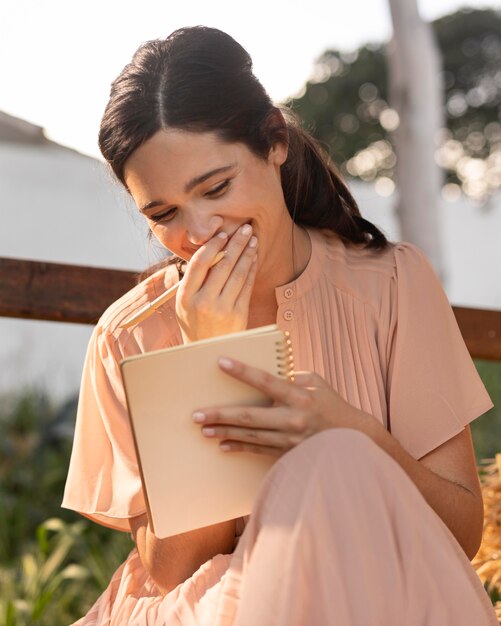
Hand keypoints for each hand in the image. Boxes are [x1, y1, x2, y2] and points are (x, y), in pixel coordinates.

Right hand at [176, 225, 257, 342]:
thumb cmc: (194, 323)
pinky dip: (251, 270)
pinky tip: (254, 258)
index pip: (200, 263)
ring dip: (247, 253)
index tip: (223, 234)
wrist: (205, 353)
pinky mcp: (238, 315)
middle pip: (223, 265)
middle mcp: (204, 302)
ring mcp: (222, 309)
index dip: (213, 245)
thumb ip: (194, 281)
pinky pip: (247, 286)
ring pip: (238, 274)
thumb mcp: (184, 303)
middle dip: (236, 243)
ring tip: (253, 239)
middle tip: (246, 228)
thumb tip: (211, 251)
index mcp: (186, 296)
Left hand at [192, 357, 363, 456]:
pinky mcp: (289, 455)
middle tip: (196, 414)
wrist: (354, 440)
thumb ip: (293, 376)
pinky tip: (223, 445)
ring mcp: (290, 440)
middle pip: (250, 417)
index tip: (221, 363)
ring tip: (203, 429)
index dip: (243, 372)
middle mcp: (293, 419)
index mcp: (301, 396)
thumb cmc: (333, 406)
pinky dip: (240, 447)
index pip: (266, 381)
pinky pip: (258, 451)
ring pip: (250, 436)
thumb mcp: (318, 384)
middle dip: (221, 415)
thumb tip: (268, 372)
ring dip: (224, 432)